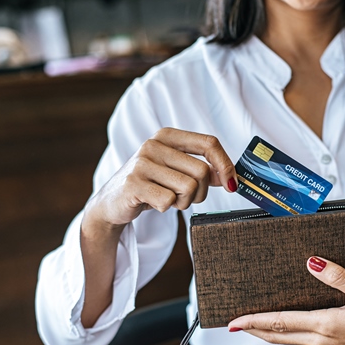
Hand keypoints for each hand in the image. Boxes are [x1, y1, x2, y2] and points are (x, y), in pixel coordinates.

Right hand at [78, 128, 235, 327]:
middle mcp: (153, 144)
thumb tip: (232, 177)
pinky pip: (169, 201)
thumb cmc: (151, 185)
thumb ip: (203, 170)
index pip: (209, 143)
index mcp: (167, 136)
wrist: (112, 202)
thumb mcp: (176, 171)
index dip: (226, 164)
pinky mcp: (133, 184)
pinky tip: (154, 204)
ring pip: (188, 187)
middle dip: (201, 192)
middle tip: (185, 198)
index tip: (232, 184)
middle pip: (202, 171)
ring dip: (183, 202)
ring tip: (167, 200)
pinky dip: (167, 208)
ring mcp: (141, 163)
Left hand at [228, 257, 344, 344]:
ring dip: (269, 333)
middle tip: (233, 324)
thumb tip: (312, 262)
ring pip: (289, 341)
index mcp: (326, 326)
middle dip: (254, 329)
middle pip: (278, 336)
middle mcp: (321, 341)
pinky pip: (302, 342)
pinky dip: (287, 335)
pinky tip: (287, 327)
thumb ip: (339, 277)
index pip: (281, 323)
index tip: (235, 321)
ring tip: (253, 324)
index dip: (255, 321)